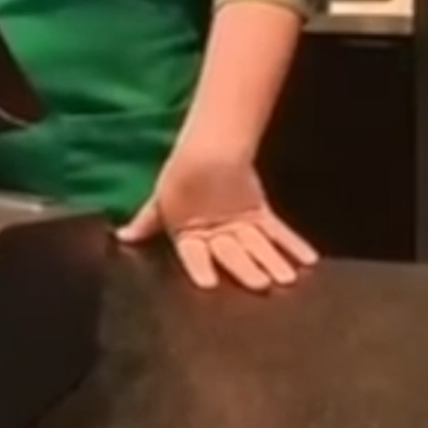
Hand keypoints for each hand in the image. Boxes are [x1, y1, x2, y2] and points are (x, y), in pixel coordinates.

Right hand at [117, 146, 317, 292]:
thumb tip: (121, 237)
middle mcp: (216, 237)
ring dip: (271, 260)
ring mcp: (240, 229)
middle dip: (245, 268)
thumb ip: (146, 221)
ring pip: (256, 248)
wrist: (207, 145)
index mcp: (191, 236)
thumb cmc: (181, 174)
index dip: (201, 267)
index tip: (207, 282)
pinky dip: (292, 245)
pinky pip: (278, 234)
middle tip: (260, 282)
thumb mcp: (162, 199)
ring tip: (286, 277)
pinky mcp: (260, 217)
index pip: (194, 255)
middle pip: (230, 254)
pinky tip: (307, 258)